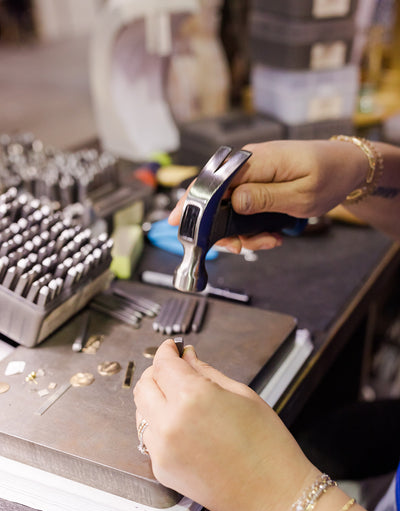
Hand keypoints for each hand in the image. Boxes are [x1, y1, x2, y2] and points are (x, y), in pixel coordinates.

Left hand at [133, 339, 317, 510]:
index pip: (164, 364)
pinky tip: (182, 424)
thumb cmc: (267, 445)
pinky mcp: (162, 470)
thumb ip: (206, 372)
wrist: (274, 496)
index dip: (167, 351)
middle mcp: (169, 423)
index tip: (172, 347)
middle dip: (157, 372)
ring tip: (179, 397)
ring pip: (141, 411)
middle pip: (144, 385)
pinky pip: (149, 437)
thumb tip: (186, 357)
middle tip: (175, 369)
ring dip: (154, 398)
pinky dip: (159, 424)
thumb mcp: (242, 395)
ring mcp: (161, 449)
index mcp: (192, 397)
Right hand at [169, 139, 367, 251]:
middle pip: (215, 199)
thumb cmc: (329, 176)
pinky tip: (271, 235)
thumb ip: (265, 198)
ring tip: (268, 240)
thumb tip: (233, 202)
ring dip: (242, 233)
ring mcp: (252, 176)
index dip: (190, 202)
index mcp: (255, 162)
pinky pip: (243, 209)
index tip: (177, 223)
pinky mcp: (258, 185)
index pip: (212, 181)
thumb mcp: (301, 195)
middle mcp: (248, 166)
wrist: (348, 167)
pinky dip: (252, 227)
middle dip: (223, 229)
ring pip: (228, 210)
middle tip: (242, 247)